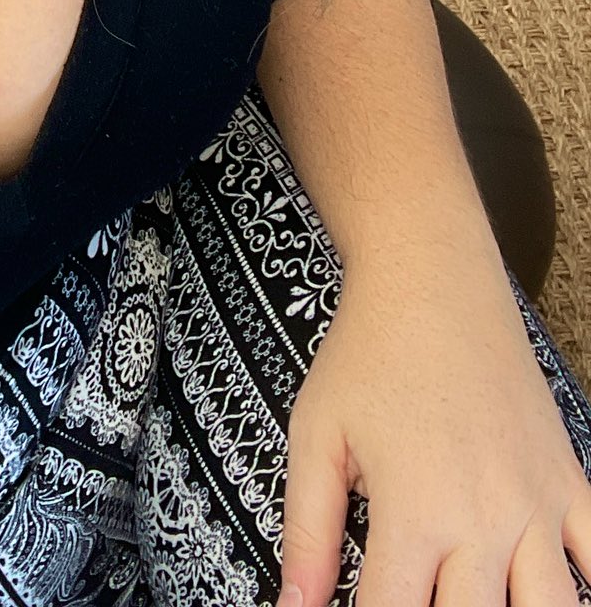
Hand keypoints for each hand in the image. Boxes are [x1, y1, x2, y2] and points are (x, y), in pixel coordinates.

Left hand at [276, 245, 590, 606]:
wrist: (431, 280)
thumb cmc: (366, 355)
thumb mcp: (316, 436)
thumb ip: (308, 532)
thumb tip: (292, 606)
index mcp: (415, 513)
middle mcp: (485, 520)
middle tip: (421, 601)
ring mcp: (537, 504)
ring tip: (480, 603)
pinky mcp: (569, 482)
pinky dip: (590, 585)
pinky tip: (559, 591)